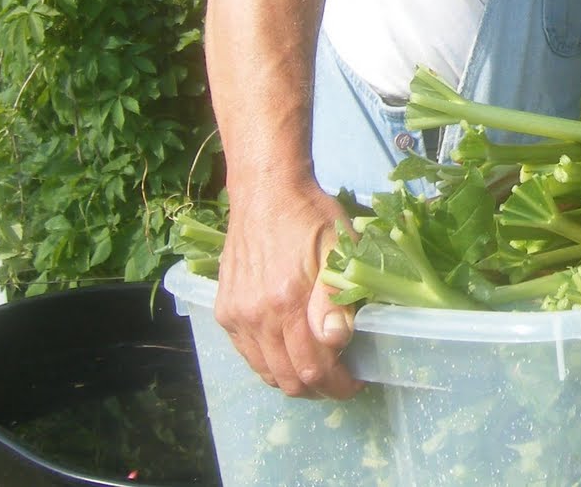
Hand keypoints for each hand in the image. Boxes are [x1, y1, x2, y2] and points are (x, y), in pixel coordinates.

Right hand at [213, 181, 361, 398]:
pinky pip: (247, 354)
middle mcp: (255, 315)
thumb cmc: (310, 215)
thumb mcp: (337, 247)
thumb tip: (336, 340)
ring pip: (265, 372)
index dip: (338, 384)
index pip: (313, 368)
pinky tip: (288, 350)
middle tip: (340, 380)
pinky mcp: (223, 310)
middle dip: (319, 389)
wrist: (266, 191)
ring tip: (317, 368)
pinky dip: (269, 363)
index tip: (357, 382)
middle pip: (288, 379)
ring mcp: (235, 315)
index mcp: (287, 301)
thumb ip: (335, 297)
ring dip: (293, 379)